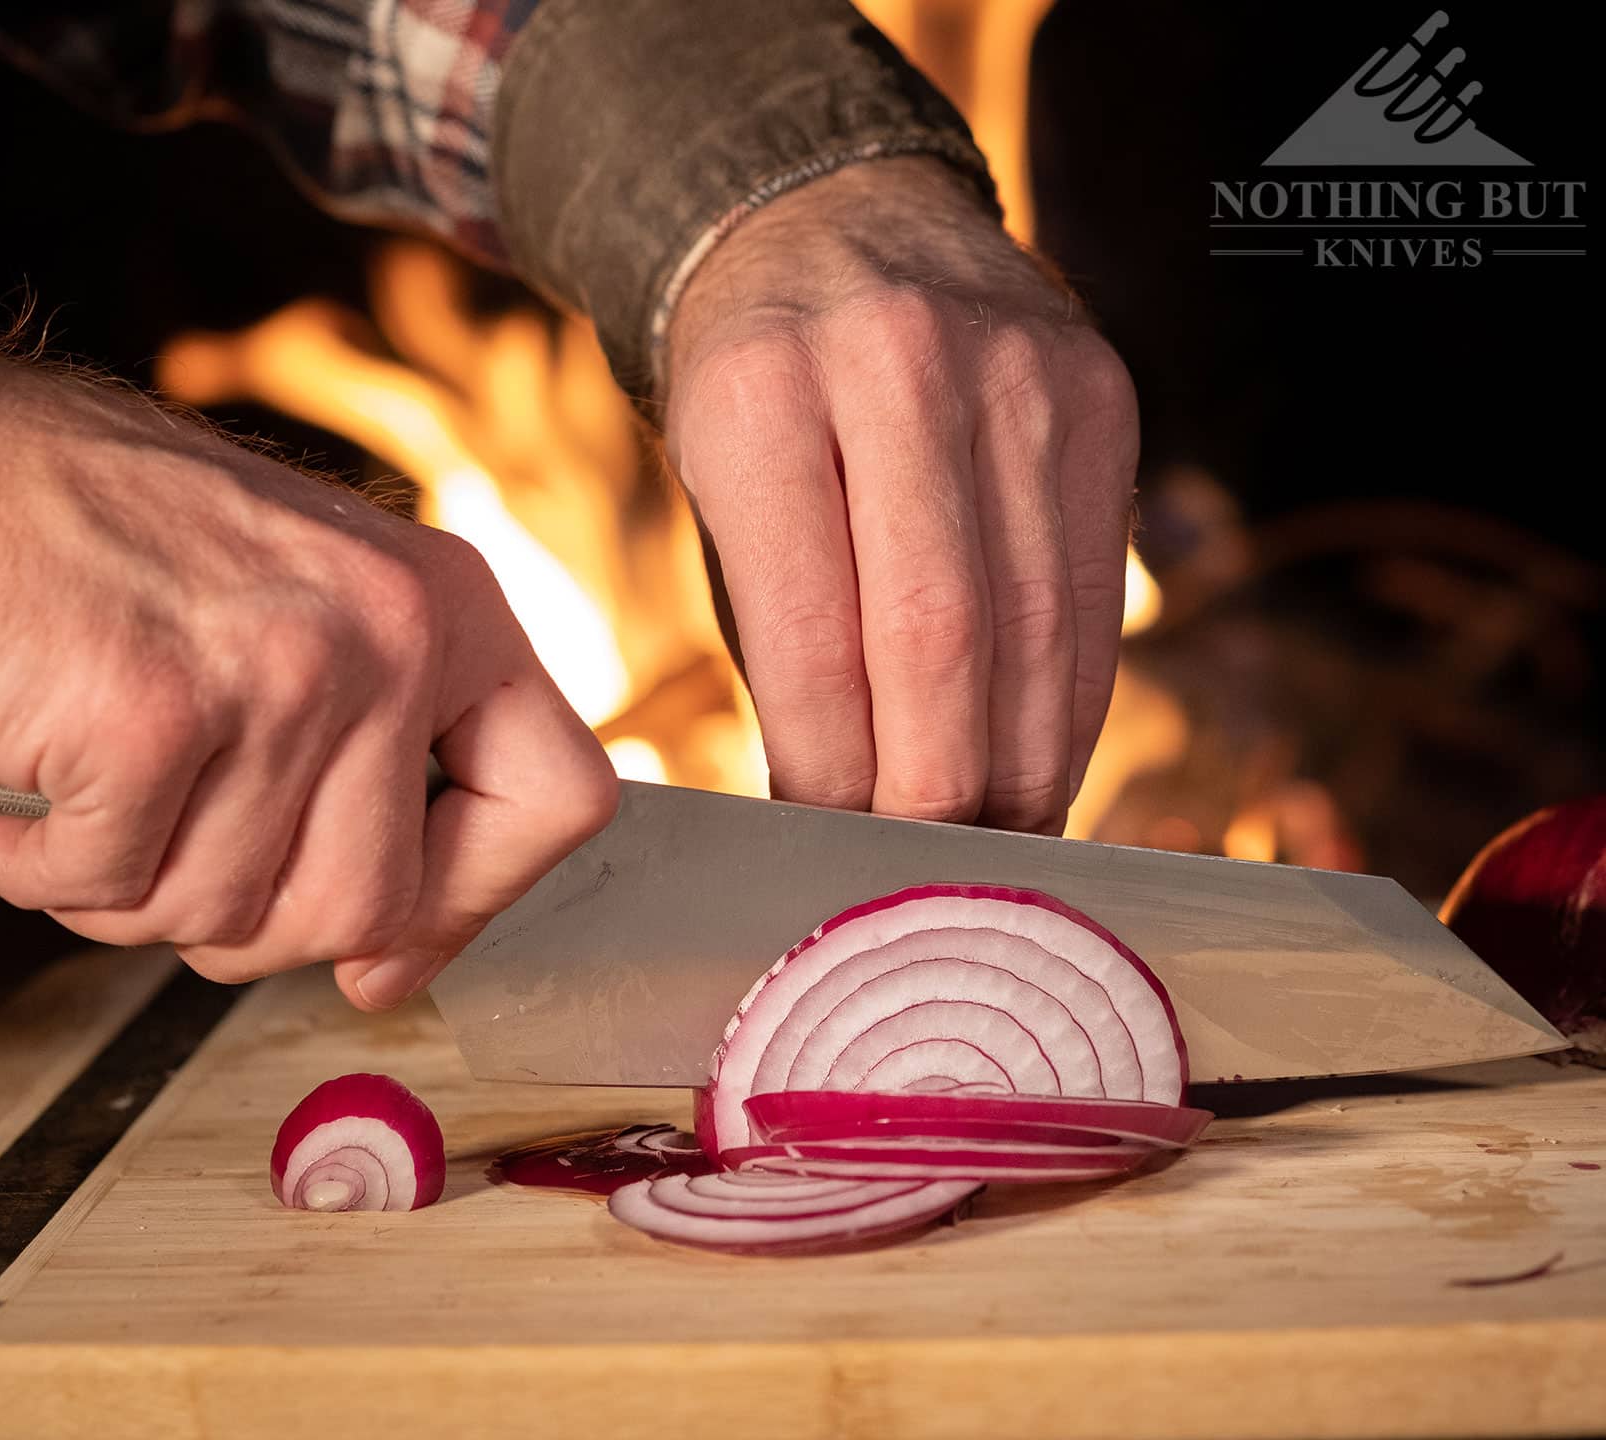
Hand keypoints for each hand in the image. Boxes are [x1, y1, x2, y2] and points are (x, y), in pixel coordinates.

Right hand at [0, 333, 617, 1006]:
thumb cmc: (130, 558)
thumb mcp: (317, 624)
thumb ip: (379, 776)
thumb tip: (392, 963)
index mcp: (449, 610)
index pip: (561, 800)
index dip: (476, 901)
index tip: (390, 947)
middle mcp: (390, 633)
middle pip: (368, 906)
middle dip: (254, 925)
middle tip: (172, 858)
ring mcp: (279, 671)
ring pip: (230, 915)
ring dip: (135, 895)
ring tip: (94, 800)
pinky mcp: (153, 713)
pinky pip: (110, 888)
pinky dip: (41, 870)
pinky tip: (23, 792)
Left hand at [664, 157, 1138, 834]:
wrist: (838, 223)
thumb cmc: (762, 389)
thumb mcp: (718, 481)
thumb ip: (779, 629)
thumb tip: (838, 809)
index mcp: (762, 398)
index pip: (815, 638)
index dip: (831, 774)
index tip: (827, 847)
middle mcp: (899, 370)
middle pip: (939, 642)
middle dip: (935, 792)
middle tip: (920, 875)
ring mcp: (1018, 376)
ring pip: (1034, 627)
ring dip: (1017, 766)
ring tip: (989, 846)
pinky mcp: (1099, 399)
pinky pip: (1093, 591)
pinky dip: (1070, 703)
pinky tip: (1042, 764)